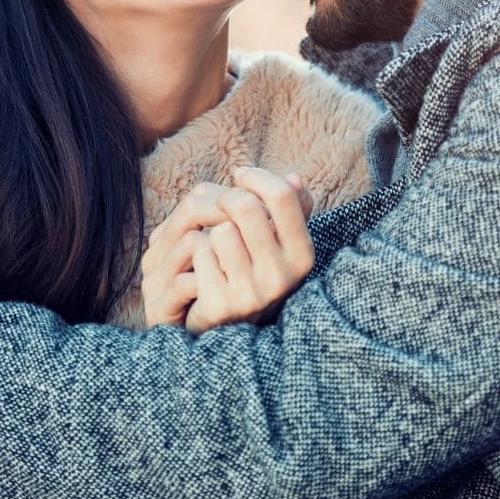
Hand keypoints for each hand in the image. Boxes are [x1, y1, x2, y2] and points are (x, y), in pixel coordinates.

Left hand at [140, 168, 314, 333]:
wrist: (230, 324)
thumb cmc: (255, 269)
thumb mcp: (280, 241)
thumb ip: (292, 209)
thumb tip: (293, 178)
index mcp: (302, 255)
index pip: (282, 196)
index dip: (257, 177)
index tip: (240, 175)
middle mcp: (282, 277)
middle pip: (246, 207)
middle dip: (226, 197)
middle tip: (220, 202)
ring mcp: (252, 294)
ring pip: (220, 231)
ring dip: (211, 232)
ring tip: (217, 246)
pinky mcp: (222, 306)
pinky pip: (200, 254)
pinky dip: (197, 255)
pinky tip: (203, 268)